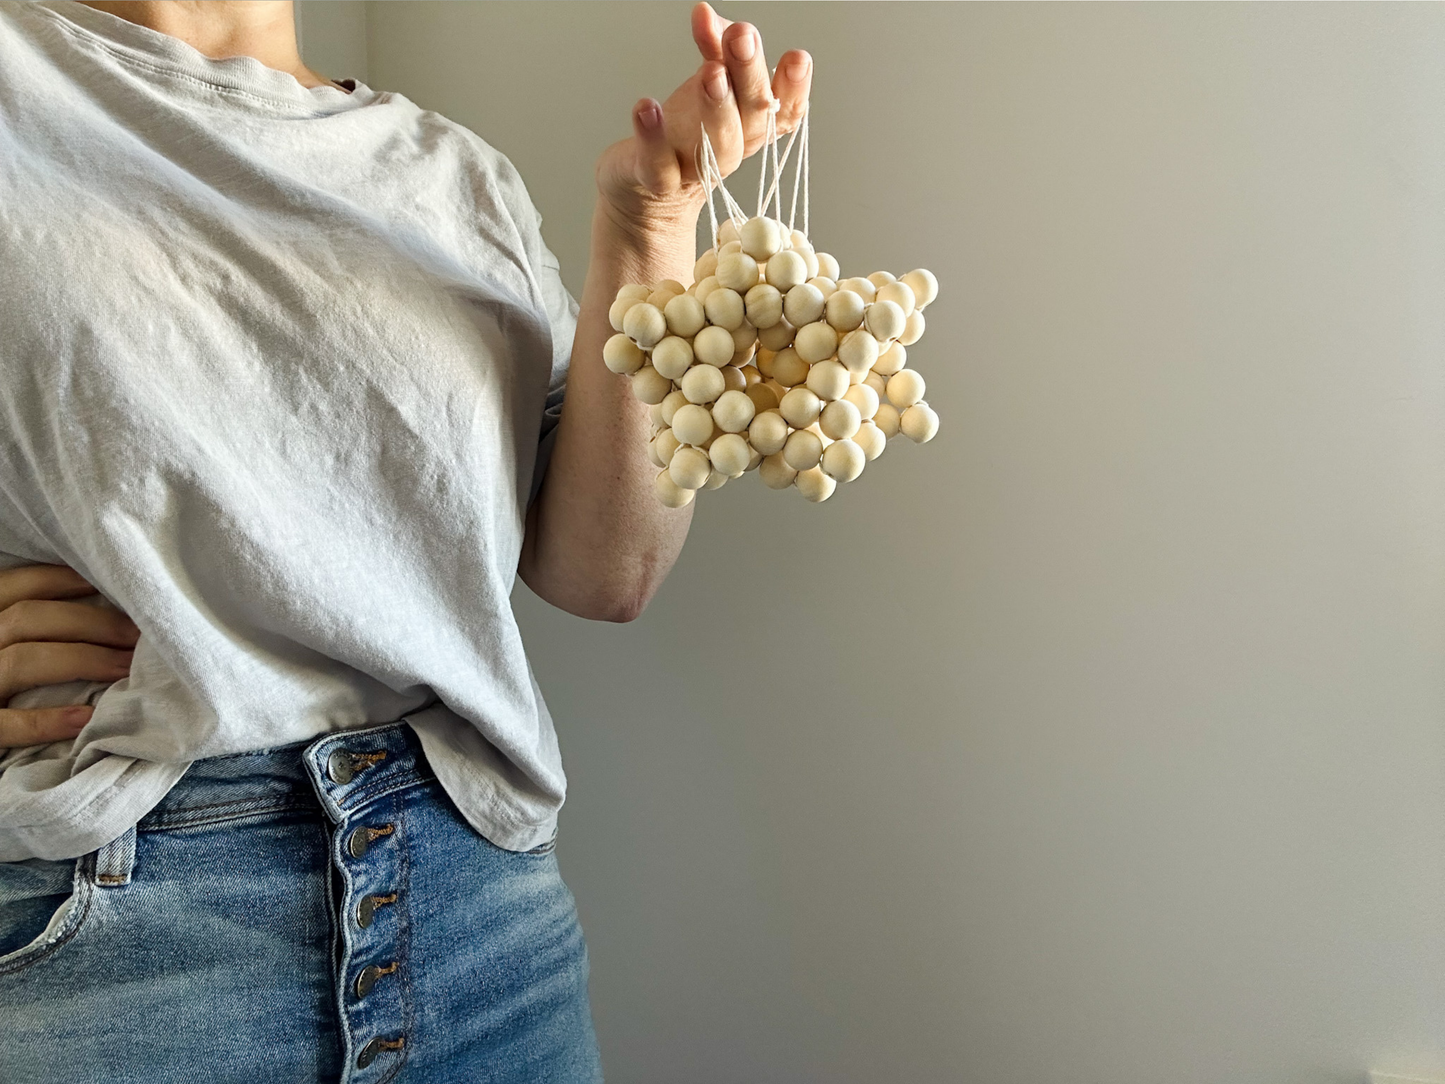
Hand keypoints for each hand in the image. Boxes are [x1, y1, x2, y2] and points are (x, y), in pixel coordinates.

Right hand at [0, 564, 138, 747]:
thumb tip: (103, 605)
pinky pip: (5, 724)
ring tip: (128, 668)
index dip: (65, 581)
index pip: (17, 586)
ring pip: (22, 660)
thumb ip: (33, 625)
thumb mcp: (7, 639)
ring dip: (83, 660)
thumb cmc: (4, 675)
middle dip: (92, 623)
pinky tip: (85, 718)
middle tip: (140, 634)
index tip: (115, 587)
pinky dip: (45, 721)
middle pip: (28, 618)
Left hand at [594, 2, 813, 245]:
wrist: (643, 184)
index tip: (797, 57)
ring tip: (710, 72)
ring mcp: (696, 169)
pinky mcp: (658, 181)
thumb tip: (705, 13)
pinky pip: (659, 165)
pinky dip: (653, 137)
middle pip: (752, 119)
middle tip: (742, 38)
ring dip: (716, 107)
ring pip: (716, 146)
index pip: (784, 111)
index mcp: (750, 124)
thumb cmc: (684, 130)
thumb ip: (713, 47)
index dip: (794, 88)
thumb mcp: (707, 82)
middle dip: (748, 77)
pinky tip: (646, 106)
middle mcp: (732, 148)